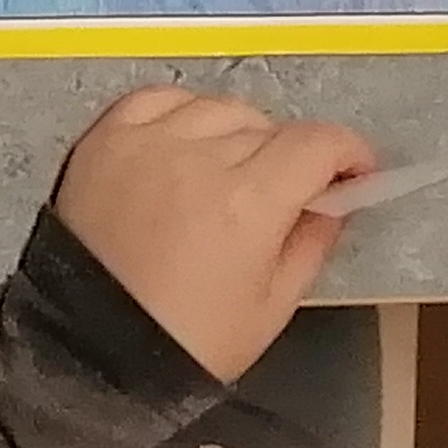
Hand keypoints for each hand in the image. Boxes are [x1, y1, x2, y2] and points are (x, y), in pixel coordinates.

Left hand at [52, 86, 373, 380]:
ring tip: (233, 169)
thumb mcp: (272, 306)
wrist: (93, 349)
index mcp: (247, 203)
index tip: (354, 169)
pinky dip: (181, 111)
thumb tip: (336, 200)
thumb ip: (312, 242)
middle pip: (269, 127)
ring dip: (239, 131)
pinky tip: (186, 141)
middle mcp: (196, 158)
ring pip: (217, 106)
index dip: (347, 151)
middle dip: (292, 156)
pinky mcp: (104, 140)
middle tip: (287, 190)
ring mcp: (146, 143)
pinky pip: (156, 98)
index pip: (316, 143)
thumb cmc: (186, 340)